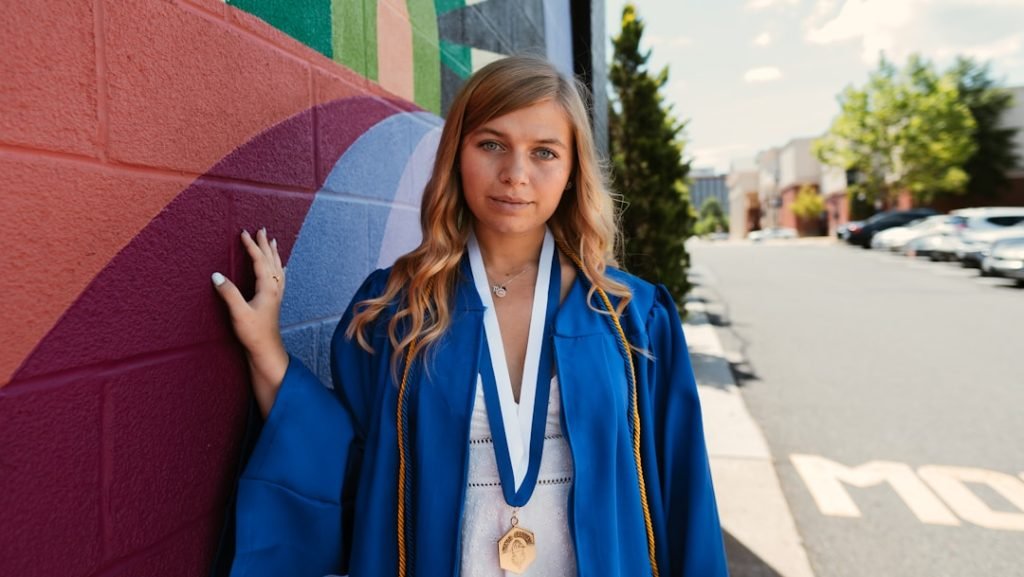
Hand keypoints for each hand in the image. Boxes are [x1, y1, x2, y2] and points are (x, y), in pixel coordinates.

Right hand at [212, 227, 288, 416]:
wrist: (266, 350)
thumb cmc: (253, 333)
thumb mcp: (238, 313)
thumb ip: (228, 293)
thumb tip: (216, 275)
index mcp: (267, 287)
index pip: (259, 261)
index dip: (251, 246)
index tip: (244, 233)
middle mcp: (275, 288)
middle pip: (271, 261)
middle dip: (266, 244)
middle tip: (262, 229)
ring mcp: (276, 295)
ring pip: (277, 268)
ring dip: (273, 253)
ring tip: (273, 242)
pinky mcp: (274, 302)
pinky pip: (279, 277)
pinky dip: (279, 267)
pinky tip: (281, 268)